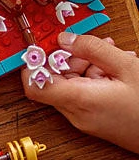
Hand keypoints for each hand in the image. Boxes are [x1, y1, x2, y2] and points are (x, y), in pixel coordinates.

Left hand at [23, 31, 138, 152]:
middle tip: (95, 48)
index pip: (35, 85)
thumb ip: (92, 50)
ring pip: (71, 86)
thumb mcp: (126, 67)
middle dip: (71, 60)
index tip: (42, 47)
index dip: (34, 64)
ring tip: (114, 58)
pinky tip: (116, 71)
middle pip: (55, 81)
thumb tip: (65, 39)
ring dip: (87, 67)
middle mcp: (75, 113)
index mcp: (78, 99)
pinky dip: (95, 79)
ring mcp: (84, 119)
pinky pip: (84, 94)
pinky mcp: (93, 120)